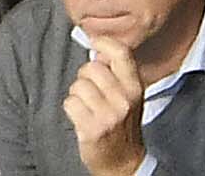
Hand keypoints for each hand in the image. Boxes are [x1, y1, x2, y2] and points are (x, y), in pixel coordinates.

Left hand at [62, 36, 148, 175]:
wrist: (124, 162)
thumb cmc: (122, 125)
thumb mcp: (129, 96)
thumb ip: (117, 73)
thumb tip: (97, 49)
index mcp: (135, 88)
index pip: (121, 53)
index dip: (103, 42)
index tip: (94, 43)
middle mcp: (124, 100)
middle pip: (91, 68)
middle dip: (85, 76)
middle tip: (91, 91)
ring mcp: (108, 115)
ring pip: (78, 85)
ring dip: (77, 95)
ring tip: (88, 107)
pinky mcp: (92, 128)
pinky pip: (69, 103)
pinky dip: (71, 109)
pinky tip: (82, 117)